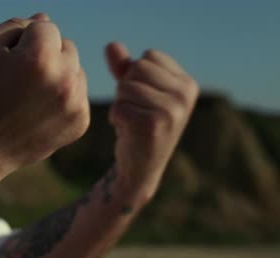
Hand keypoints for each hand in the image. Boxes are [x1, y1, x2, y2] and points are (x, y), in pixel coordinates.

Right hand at [0, 14, 89, 177]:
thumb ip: (15, 25)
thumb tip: (44, 19)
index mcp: (40, 57)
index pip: (46, 27)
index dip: (22, 43)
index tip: (7, 65)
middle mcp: (65, 80)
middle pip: (66, 47)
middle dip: (45, 57)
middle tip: (18, 81)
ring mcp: (75, 104)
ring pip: (76, 71)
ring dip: (57, 77)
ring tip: (28, 97)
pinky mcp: (80, 123)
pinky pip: (78, 95)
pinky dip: (62, 100)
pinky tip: (38, 112)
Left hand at [105, 42, 198, 201]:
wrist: (139, 169)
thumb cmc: (137, 126)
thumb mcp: (135, 93)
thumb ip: (125, 68)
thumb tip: (112, 45)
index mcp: (188, 84)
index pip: (148, 57)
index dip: (135, 76)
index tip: (143, 99)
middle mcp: (185, 96)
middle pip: (136, 69)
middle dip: (126, 89)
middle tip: (135, 112)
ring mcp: (171, 111)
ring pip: (125, 88)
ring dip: (120, 105)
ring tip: (132, 122)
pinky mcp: (153, 125)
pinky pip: (118, 107)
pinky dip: (116, 118)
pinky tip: (127, 132)